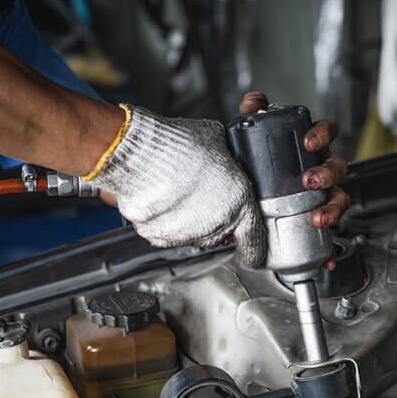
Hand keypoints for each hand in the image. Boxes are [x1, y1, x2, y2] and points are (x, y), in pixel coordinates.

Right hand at [86, 105, 265, 265]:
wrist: (141, 152)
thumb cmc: (179, 144)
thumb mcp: (218, 143)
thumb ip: (227, 161)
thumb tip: (225, 160)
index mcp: (240, 204)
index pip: (255, 243)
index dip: (254, 251)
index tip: (251, 254)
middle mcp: (217, 224)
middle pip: (219, 235)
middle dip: (212, 220)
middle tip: (199, 196)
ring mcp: (188, 234)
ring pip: (192, 233)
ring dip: (187, 218)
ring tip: (176, 189)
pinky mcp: (160, 237)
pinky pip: (165, 231)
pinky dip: (163, 218)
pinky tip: (160, 196)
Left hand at [239, 92, 349, 236]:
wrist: (250, 195)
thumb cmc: (262, 163)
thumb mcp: (254, 137)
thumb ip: (253, 115)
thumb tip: (254, 101)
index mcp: (311, 146)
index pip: (327, 132)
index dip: (322, 134)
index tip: (308, 142)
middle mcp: (322, 169)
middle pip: (338, 167)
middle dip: (327, 174)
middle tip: (309, 180)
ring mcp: (322, 195)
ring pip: (340, 199)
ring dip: (332, 209)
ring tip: (318, 218)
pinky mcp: (317, 219)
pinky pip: (329, 235)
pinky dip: (329, 248)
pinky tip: (326, 259)